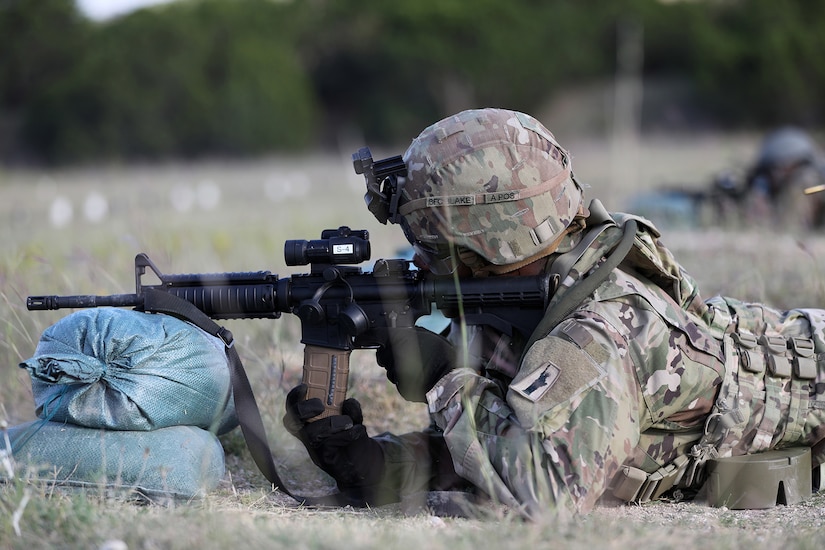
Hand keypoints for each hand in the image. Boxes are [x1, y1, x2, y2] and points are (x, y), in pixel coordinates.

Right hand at [282, 384, 384, 500]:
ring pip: (312, 435)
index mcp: (311, 421)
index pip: (293, 408)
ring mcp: (315, 449)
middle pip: (291, 421)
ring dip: (331, 424)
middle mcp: (308, 435)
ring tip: (349, 422)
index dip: (294, 397)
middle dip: (304, 410)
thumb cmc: (353, 438)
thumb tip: (347, 402)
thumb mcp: (354, 419)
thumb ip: (351, 410)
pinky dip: (347, 434)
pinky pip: (330, 445)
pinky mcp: (326, 459)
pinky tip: (358, 431)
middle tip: (321, 406)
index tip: (305, 387)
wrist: (365, 465)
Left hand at [361, 327, 455, 401]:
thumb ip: (411, 332)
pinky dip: (404, 378)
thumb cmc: (441, 355)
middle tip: (403, 352)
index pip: (376, 335)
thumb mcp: (429, 335)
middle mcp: (393, 357)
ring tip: (415, 365)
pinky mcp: (400, 387)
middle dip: (388, 353)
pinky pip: (398, 381)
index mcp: (399, 340)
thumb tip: (401, 329)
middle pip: (381, 354)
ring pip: (389, 369)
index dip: (371, 335)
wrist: (449, 380)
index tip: (367, 336)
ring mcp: (396, 374)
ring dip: (396, 367)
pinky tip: (417, 376)